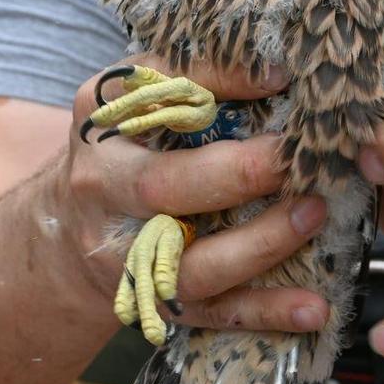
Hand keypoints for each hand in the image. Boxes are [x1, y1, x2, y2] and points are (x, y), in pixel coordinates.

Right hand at [64, 56, 330, 335]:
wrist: (68, 229)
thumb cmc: (127, 148)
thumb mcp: (139, 99)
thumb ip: (194, 79)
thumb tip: (280, 70)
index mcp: (102, 119)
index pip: (156, 91)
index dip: (218, 80)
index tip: (283, 75)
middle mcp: (102, 186)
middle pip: (159, 187)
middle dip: (235, 175)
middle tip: (295, 160)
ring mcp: (124, 252)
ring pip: (190, 263)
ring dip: (259, 244)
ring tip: (314, 214)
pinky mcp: (153, 299)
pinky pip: (213, 311)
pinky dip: (266, 312)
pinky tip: (314, 307)